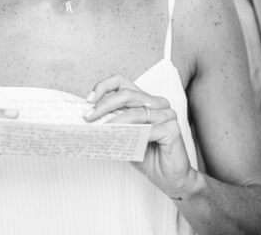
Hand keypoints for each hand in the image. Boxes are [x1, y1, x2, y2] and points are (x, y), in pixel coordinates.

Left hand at [86, 75, 199, 198]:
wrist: (170, 178)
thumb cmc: (148, 156)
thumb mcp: (125, 137)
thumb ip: (113, 124)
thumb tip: (89, 118)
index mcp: (146, 100)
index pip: (122, 82)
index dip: (104, 87)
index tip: (89, 99)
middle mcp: (158, 103)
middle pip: (127, 95)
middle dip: (104, 105)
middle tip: (88, 117)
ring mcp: (167, 115)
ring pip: (134, 113)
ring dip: (114, 123)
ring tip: (100, 132)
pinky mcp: (172, 129)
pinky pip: (146, 131)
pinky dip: (130, 136)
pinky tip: (119, 142)